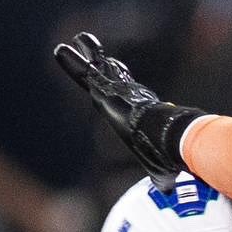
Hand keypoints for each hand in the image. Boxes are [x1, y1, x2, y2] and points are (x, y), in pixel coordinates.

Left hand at [54, 31, 203, 191]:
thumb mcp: (161, 170)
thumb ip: (162, 177)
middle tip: (93, 47)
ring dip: (85, 55)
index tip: (118, 67)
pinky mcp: (107, 92)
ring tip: (77, 39)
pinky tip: (60, 50)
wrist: (171, 138)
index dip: (123, 79)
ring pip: (97, 70)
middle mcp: (129, 96)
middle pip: (113, 75)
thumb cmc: (169, 153)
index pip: (131, 92)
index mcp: (141, 110)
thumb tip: (169, 192)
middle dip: (103, 61)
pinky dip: (71, 63)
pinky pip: (85, 74)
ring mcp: (118, 92)